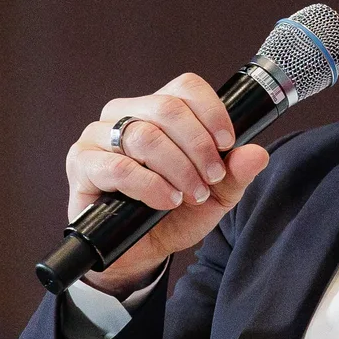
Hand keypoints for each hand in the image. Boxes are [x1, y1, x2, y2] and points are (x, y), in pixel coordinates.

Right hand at [65, 72, 270, 291]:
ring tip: (191, 194)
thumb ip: (236, 173)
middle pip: (168, 109)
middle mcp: (126, 114)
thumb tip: (257, 153)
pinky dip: (150, 185)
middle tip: (212, 178)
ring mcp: (98, 136)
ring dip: (177, 168)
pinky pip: (118, 167)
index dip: (212, 112)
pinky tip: (166, 201)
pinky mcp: (81, 163)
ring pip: (144, 135)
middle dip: (199, 147)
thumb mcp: (216, 195)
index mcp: (158, 109)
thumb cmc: (173, 213)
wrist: (139, 251)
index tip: (227, 144)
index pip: (186, 87)